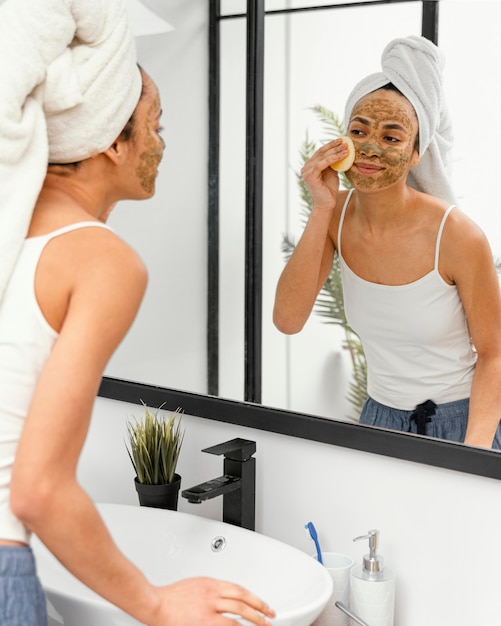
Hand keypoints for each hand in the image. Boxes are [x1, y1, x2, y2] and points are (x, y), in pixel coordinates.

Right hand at [149, 577, 275, 625]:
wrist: (155, 603)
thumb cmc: (170, 597)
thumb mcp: (195, 586)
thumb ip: (211, 591)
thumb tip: (225, 599)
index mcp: (211, 584)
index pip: (239, 590)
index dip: (255, 598)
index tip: (263, 605)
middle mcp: (213, 595)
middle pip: (243, 600)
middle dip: (260, 609)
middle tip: (270, 616)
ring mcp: (209, 610)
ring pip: (238, 615)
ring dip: (254, 621)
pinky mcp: (204, 623)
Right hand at [301, 138, 347, 211]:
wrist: (327, 204)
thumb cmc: (329, 190)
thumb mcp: (332, 172)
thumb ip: (333, 162)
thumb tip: (341, 150)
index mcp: (310, 165)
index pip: (321, 152)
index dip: (331, 145)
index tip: (342, 140)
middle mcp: (306, 167)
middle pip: (321, 153)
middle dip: (334, 147)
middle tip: (346, 143)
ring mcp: (306, 172)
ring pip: (322, 158)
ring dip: (335, 152)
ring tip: (346, 149)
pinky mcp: (310, 177)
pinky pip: (321, 165)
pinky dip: (331, 159)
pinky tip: (340, 156)